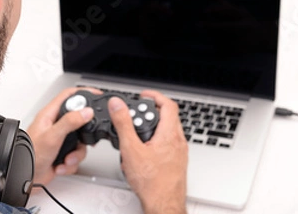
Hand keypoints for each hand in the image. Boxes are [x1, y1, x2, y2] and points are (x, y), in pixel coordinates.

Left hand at [26, 87, 97, 184]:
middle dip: (84, 133)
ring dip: (76, 154)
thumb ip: (70, 122)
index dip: (84, 92)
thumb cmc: (30, 155)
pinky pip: (76, 155)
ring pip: (80, 141)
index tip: (97, 94)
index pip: (69, 96)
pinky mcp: (63, 153)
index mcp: (50, 115)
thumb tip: (86, 111)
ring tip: (67, 158)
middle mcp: (55, 126)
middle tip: (85, 139)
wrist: (25, 179)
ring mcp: (60, 140)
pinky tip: (61, 165)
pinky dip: (71, 163)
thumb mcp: (52, 136)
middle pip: (79, 120)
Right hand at [109, 90, 187, 213]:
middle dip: (150, 112)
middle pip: (168, 116)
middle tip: (136, 115)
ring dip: (153, 127)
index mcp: (170, 134)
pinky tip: (143, 151)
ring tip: (136, 134)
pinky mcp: (177, 162)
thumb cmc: (152, 183)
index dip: (155, 96)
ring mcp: (179, 152)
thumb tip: (118, 105)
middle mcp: (178, 141)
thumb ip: (123, 124)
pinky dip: (156, 140)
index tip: (143, 95)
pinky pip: (167, 144)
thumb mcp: (131, 149)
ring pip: (168, 131)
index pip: (168, 104)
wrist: (164, 205)